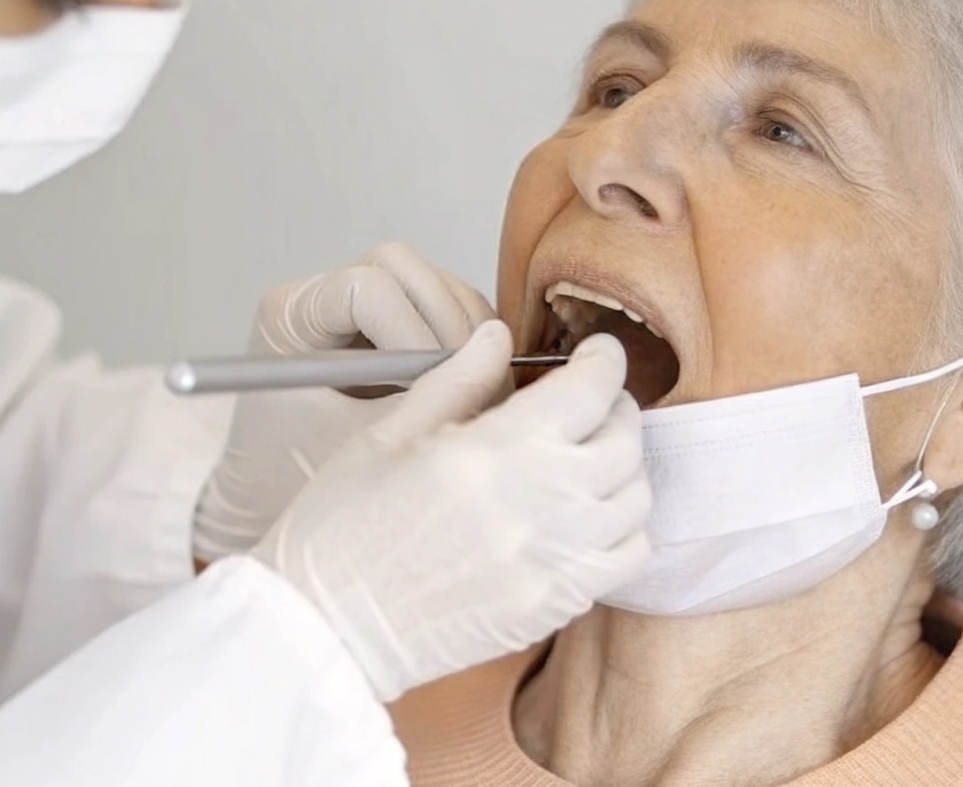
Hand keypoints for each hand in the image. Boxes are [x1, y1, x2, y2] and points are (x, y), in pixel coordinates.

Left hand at [193, 243, 495, 560]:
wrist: (274, 510)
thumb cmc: (296, 483)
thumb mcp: (365, 445)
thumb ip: (429, 398)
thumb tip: (495, 353)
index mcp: (290, 316)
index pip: (367, 288)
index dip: (413, 330)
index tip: (432, 386)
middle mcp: (321, 297)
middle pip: (404, 269)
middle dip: (449, 324)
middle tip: (470, 383)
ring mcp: (358, 307)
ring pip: (432, 284)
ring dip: (466, 333)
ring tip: (473, 393)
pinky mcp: (391, 324)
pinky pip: (445, 309)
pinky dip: (468, 344)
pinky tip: (469, 389)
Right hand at [251, 321, 651, 700]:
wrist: (326, 626)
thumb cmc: (340, 531)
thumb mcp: (387, 436)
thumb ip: (457, 380)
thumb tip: (497, 336)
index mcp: (493, 452)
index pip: (590, 389)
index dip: (604, 360)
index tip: (598, 353)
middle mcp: (538, 506)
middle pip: (624, 439)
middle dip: (616, 407)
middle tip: (592, 399)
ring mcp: (554, 562)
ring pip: (636, 498)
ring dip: (624, 465)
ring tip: (590, 454)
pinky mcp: (555, 605)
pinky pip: (628, 557)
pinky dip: (625, 526)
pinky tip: (590, 514)